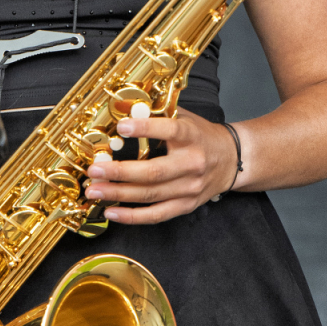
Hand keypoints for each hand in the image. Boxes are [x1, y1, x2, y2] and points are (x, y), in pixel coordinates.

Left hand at [84, 108, 239, 224]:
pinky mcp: (186, 205)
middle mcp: (192, 164)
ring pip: (150, 195)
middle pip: (154, 172)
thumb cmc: (202, 136)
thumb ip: (158, 113)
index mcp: (192, 136)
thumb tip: (126, 108)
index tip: (121, 127)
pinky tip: (111, 212)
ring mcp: (189, 188)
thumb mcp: (185, 117)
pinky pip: (156, 215)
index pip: (169, 131)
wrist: (233, 160)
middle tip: (94, 170)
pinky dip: (132, 216)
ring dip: (118, 194)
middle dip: (120, 172)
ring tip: (93, 191)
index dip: (145, 129)